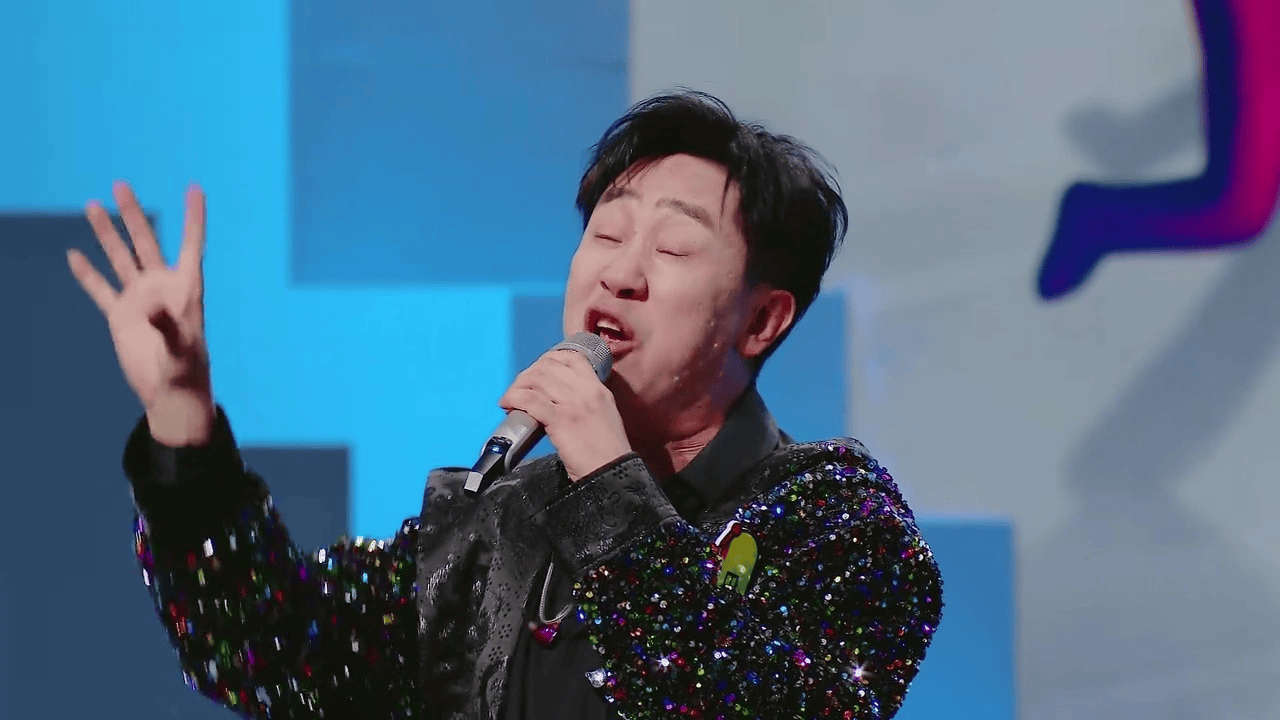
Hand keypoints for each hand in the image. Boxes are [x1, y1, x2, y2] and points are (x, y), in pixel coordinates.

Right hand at [67, 181, 214, 445]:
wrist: (170, 393)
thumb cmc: (186, 371)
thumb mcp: (180, 350)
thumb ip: (169, 327)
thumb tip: (152, 310)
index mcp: (187, 288)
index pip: (192, 243)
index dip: (194, 216)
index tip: (195, 188)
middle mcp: (162, 287)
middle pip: (147, 242)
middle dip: (133, 214)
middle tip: (120, 184)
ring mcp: (140, 299)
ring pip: (121, 258)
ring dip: (108, 234)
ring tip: (93, 205)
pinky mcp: (121, 316)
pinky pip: (101, 289)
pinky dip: (87, 273)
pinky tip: (75, 254)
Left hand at [498, 350, 632, 481]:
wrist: (613, 472)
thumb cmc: (607, 453)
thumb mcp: (605, 416)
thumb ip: (587, 402)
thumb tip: (560, 397)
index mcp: (598, 389)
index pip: (572, 358)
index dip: (549, 359)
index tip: (537, 371)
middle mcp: (586, 391)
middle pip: (549, 366)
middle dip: (527, 374)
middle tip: (519, 388)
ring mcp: (573, 404)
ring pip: (537, 380)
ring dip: (517, 386)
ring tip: (510, 398)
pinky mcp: (560, 420)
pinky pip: (530, 400)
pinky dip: (514, 398)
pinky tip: (508, 405)